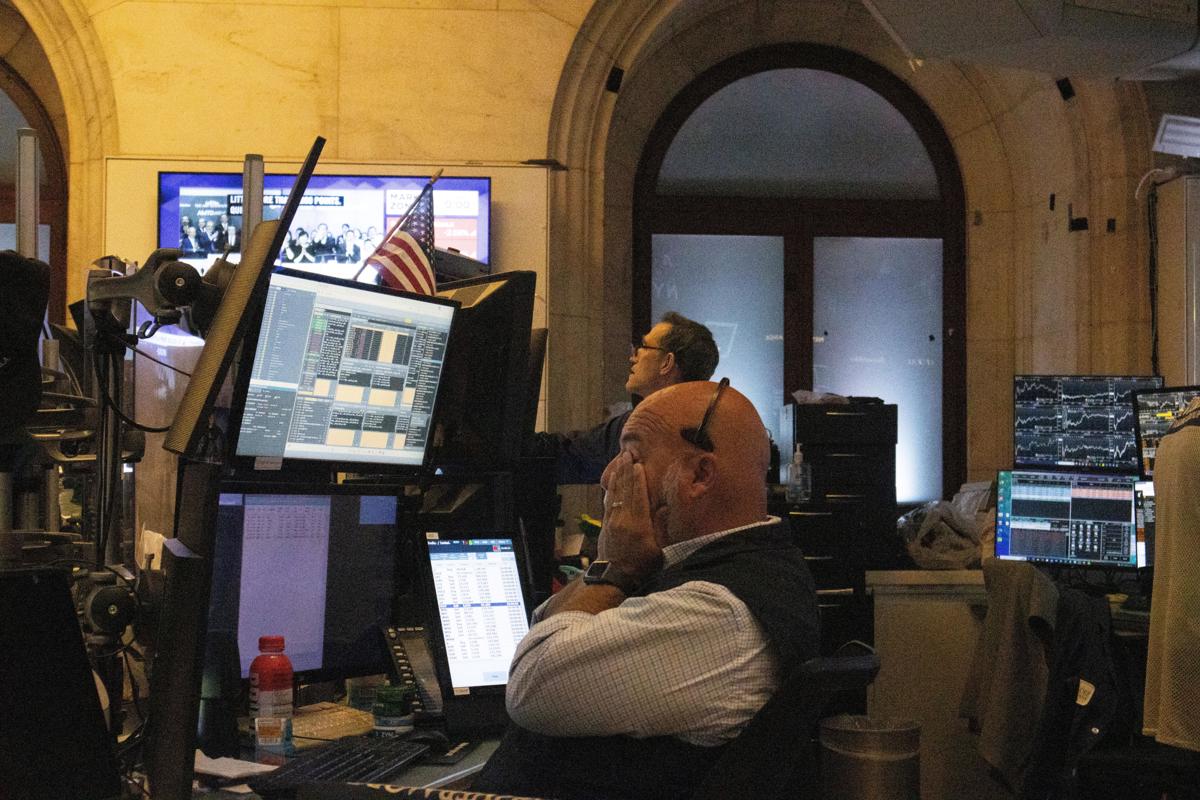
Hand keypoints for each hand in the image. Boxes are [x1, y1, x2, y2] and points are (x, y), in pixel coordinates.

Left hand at [598, 452, 662, 583]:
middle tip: (627, 454)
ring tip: (620, 461)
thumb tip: (666, 508)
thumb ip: (662, 528)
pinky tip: (612, 481)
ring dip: (618, 475)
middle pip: (625, 489)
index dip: (638, 478)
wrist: (614, 576)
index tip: (639, 464)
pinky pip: (608, 501)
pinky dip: (611, 488)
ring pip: (615, 492)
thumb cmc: (640, 566)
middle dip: (626, 470)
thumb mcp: (658, 550)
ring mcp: (612, 520)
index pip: (638, 495)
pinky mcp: (605, 524)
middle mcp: (623, 518)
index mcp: (637, 523)